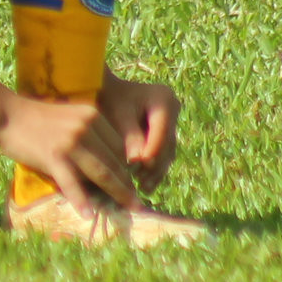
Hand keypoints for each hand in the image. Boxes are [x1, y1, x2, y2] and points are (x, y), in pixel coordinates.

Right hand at [0, 95, 138, 210]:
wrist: (7, 113)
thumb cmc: (36, 118)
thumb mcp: (70, 119)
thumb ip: (88, 136)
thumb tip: (104, 166)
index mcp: (92, 115)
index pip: (118, 146)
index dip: (127, 167)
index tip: (133, 183)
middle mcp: (85, 127)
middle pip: (114, 160)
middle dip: (128, 183)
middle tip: (138, 203)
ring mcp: (70, 142)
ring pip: (101, 172)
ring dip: (118, 193)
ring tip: (130, 209)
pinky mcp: (53, 156)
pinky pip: (71, 183)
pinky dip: (81, 199)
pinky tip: (89, 214)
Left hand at [97, 71, 180, 194]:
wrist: (108, 93)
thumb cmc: (110, 99)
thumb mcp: (118, 114)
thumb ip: (130, 135)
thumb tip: (137, 161)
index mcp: (164, 99)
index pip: (161, 129)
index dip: (152, 149)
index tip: (139, 165)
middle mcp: (173, 110)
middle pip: (166, 143)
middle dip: (153, 164)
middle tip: (141, 182)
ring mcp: (171, 124)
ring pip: (167, 152)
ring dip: (155, 171)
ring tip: (142, 187)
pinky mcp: (166, 136)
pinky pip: (163, 156)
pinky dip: (154, 171)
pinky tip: (144, 186)